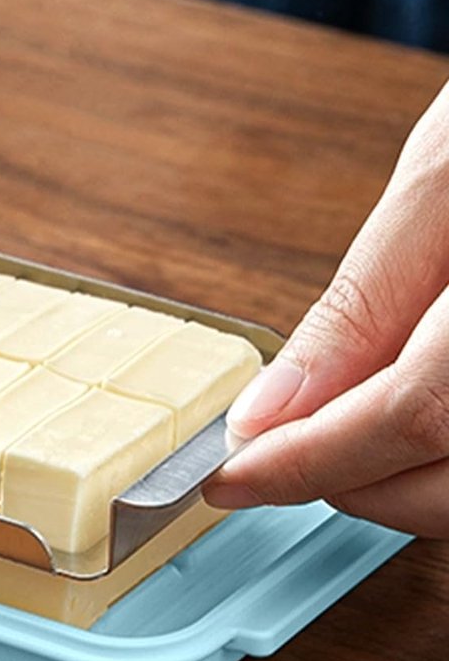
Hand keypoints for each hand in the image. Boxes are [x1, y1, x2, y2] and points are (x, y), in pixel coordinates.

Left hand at [204, 78, 448, 537]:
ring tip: (337, 428)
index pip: (413, 419)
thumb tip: (273, 405)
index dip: (307, 461)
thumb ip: (363, 303)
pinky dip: (440, 461)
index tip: (232, 476)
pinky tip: (404, 419)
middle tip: (277, 450)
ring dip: (396, 482)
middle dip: (346, 481)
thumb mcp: (444, 178)